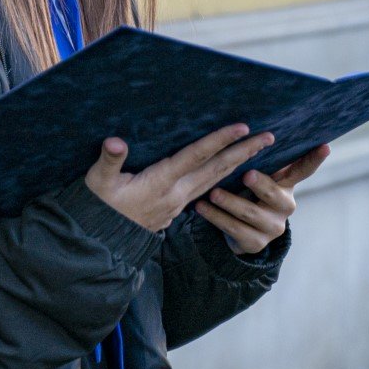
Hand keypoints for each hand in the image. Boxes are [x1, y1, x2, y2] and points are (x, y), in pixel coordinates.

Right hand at [85, 124, 274, 232]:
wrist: (101, 241)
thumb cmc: (99, 207)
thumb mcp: (98, 183)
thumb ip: (109, 162)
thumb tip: (115, 142)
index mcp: (161, 182)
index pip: (196, 156)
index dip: (219, 140)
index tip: (242, 127)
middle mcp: (177, 193)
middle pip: (217, 168)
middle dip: (244, 152)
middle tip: (269, 137)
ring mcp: (180, 202)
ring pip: (216, 179)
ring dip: (239, 163)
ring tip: (259, 148)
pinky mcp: (178, 207)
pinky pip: (209, 188)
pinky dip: (225, 177)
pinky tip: (235, 169)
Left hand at [194, 144, 330, 255]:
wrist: (241, 231)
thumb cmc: (248, 191)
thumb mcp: (258, 176)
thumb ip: (262, 160)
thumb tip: (261, 129)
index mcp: (286, 185)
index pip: (303, 170)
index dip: (314, 160)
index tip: (325, 146)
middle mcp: (285, 206)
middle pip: (273, 194)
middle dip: (261, 184)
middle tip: (247, 174)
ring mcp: (272, 227)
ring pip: (250, 213)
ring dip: (229, 202)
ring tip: (212, 194)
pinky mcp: (255, 243)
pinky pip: (233, 229)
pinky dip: (215, 217)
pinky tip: (201, 208)